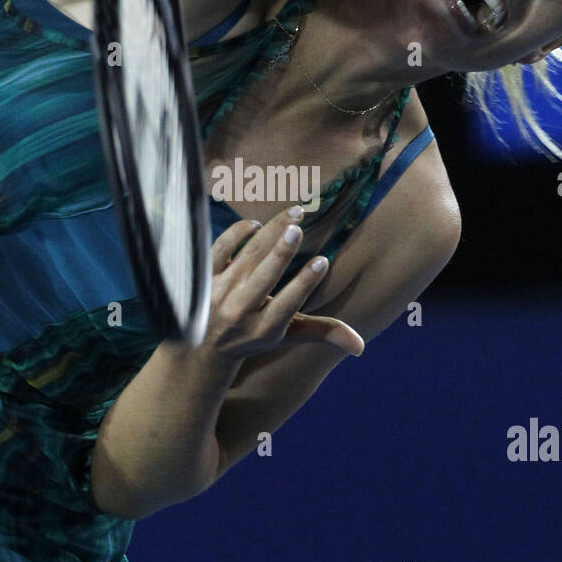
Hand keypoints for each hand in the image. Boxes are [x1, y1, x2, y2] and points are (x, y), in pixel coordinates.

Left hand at [203, 208, 364, 361]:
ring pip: (247, 256)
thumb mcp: (287, 337)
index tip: (323, 261)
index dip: (305, 283)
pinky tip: (257, 225)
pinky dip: (237, 233)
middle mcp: (239, 312)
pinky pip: (220, 248)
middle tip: (298, 228)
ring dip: (270, 232)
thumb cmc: (254, 336)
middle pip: (264, 278)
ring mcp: (218, 293)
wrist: (201, 347)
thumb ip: (323, 333)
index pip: (287, 305)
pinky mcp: (202, 277)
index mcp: (264, 329)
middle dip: (282, 253)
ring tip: (294, 214)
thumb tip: (360, 346)